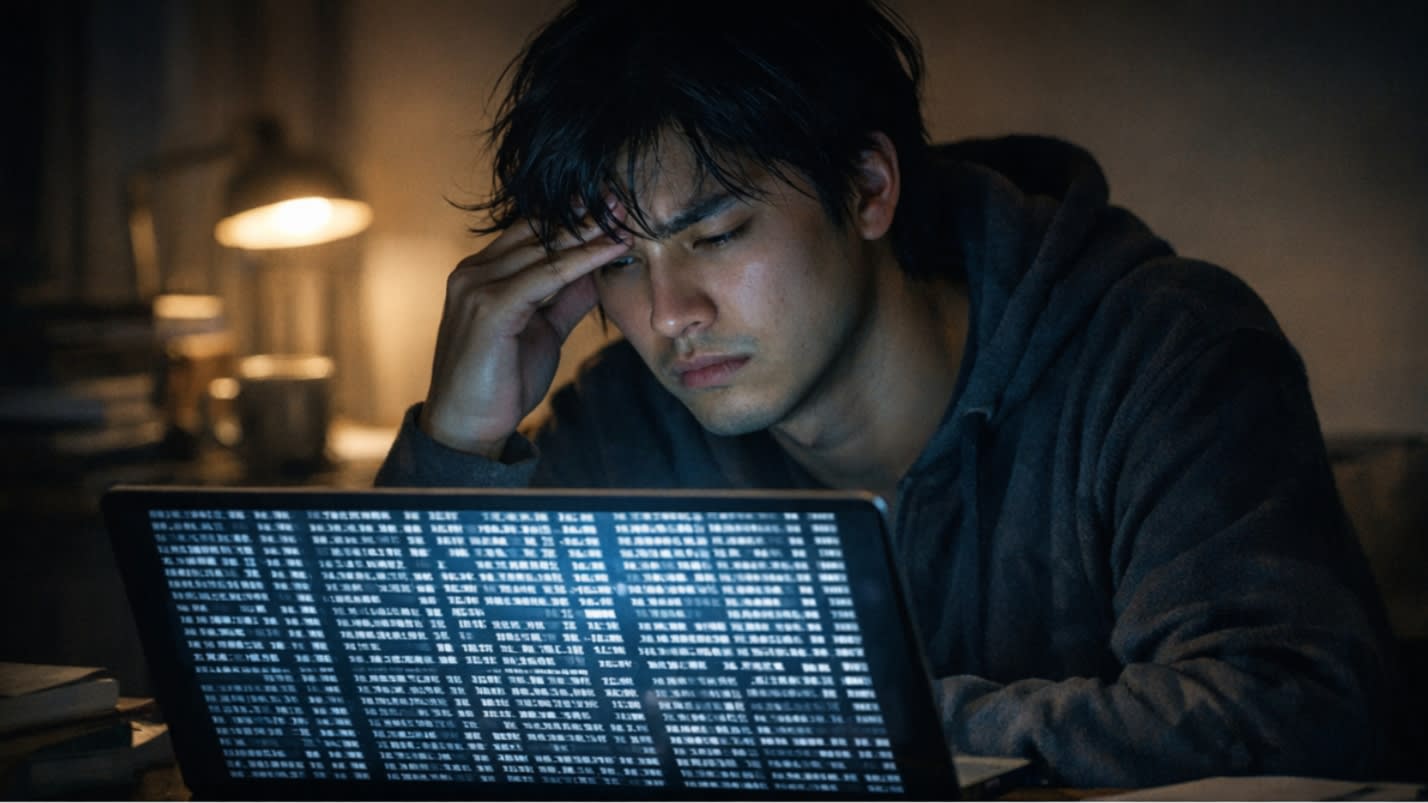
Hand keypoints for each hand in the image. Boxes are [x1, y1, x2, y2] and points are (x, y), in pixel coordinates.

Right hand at [419, 214, 629, 457]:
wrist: (467, 428)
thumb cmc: (501, 382)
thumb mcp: (543, 331)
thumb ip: (565, 300)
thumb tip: (599, 274)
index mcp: (480, 274)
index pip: (529, 234)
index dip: (571, 219)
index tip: (610, 206)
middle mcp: (473, 272)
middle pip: (536, 233)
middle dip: (583, 216)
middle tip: (622, 198)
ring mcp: (476, 287)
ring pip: (543, 249)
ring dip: (588, 231)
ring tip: (623, 216)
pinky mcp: (489, 307)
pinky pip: (546, 275)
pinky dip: (583, 259)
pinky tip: (612, 248)